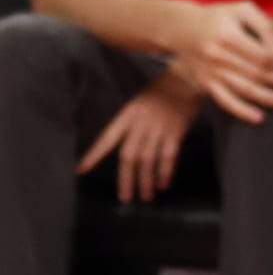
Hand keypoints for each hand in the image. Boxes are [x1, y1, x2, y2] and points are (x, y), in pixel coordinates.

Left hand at [79, 68, 199, 201]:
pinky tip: (163, 183)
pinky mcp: (176, 130)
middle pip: (129, 155)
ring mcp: (159, 126)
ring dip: (146, 181)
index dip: (94, 154)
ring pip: (147, 160)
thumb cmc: (163, 91)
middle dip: (126, 179)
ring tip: (146, 196)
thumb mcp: (141, 103)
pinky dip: (165, 172)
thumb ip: (133, 126)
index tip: (81, 170)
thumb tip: (128, 156)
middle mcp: (141, 121)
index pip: (108, 137)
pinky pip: (168, 156)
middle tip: (125, 197)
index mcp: (129, 113)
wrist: (189, 77)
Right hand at [167, 0, 272, 123]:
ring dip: (268, 98)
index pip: (262, 55)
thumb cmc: (219, 16)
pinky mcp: (206, 84)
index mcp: (229, 35)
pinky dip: (242, 111)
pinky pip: (225, 101)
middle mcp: (219, 56)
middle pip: (256, 74)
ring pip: (244, 90)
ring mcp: (212, 72)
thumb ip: (263, 25)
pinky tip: (259, 117)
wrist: (182, 28)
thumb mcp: (242, 9)